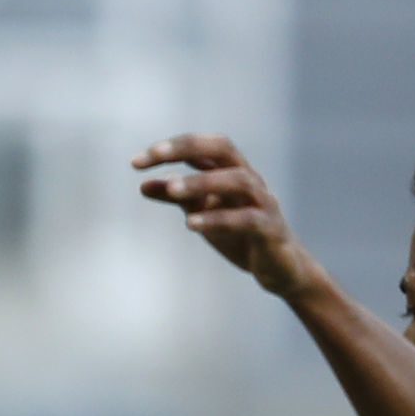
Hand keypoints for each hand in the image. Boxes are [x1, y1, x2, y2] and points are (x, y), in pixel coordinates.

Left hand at [133, 134, 317, 296]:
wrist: (279, 268)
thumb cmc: (240, 235)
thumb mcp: (203, 213)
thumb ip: (177, 198)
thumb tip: (143, 185)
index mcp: (231, 172)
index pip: (200, 147)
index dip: (170, 149)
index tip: (136, 162)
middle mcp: (249, 179)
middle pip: (222, 148)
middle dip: (186, 148)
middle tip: (154, 156)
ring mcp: (263, 202)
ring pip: (238, 180)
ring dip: (203, 182)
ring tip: (172, 190)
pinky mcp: (270, 229)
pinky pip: (247, 219)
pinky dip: (219, 219)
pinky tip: (192, 224)